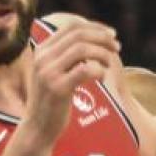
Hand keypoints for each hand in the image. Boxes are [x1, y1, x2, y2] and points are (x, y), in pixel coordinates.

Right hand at [26, 20, 119, 143]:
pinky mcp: (57, 89)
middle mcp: (42, 58)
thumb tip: (98, 39)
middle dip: (103, 38)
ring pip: (82, 49)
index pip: (71, 27)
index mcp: (42, 50)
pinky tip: (102, 77)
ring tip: (110, 64)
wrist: (38, 128)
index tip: (112, 35)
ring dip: (103, 54)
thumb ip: (69, 56)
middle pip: (78, 35)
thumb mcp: (55, 73)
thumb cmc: (53, 100)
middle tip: (117, 48)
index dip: (95, 27)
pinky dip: (99, 70)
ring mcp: (48, 72)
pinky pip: (84, 70)